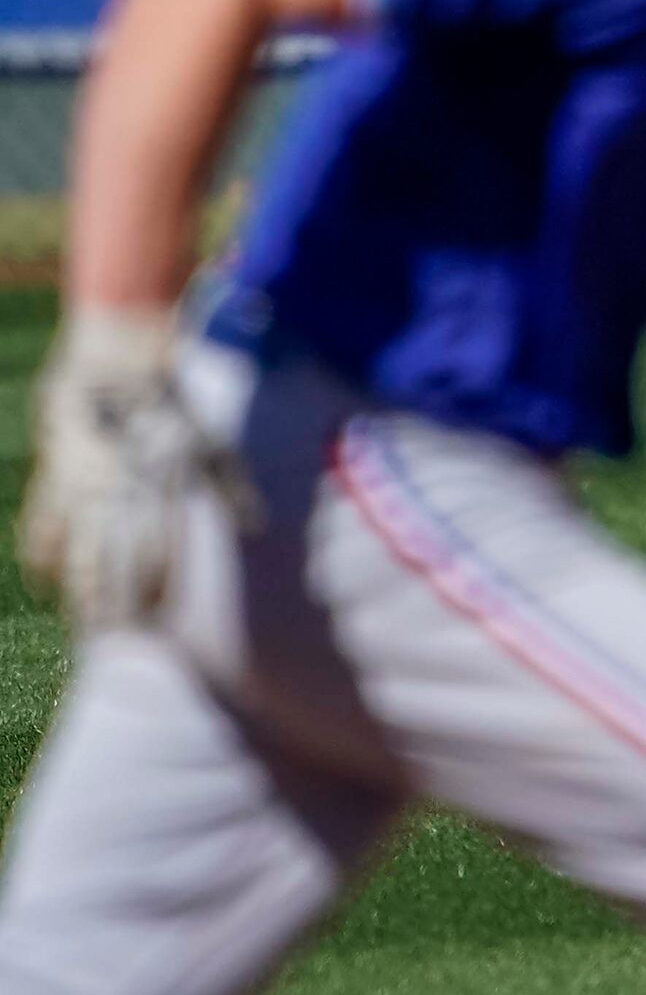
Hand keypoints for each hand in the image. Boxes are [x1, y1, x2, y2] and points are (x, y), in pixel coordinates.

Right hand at [17, 307, 231, 630]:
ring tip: (82, 622)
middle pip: (110, 556)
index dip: (156, 584)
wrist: (118, 358)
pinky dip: (41, 554)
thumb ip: (229, 488)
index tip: (159, 619)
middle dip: (113, 599)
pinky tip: (43, 581)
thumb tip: (255, 528)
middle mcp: (117, 488)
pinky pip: (40, 523)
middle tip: (114, 636)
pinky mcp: (53, 473)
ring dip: (76, 587)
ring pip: (72, 547)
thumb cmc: (174, 402)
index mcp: (158, 482)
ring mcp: (79, 483)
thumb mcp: (209, 442)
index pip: (157, 545)